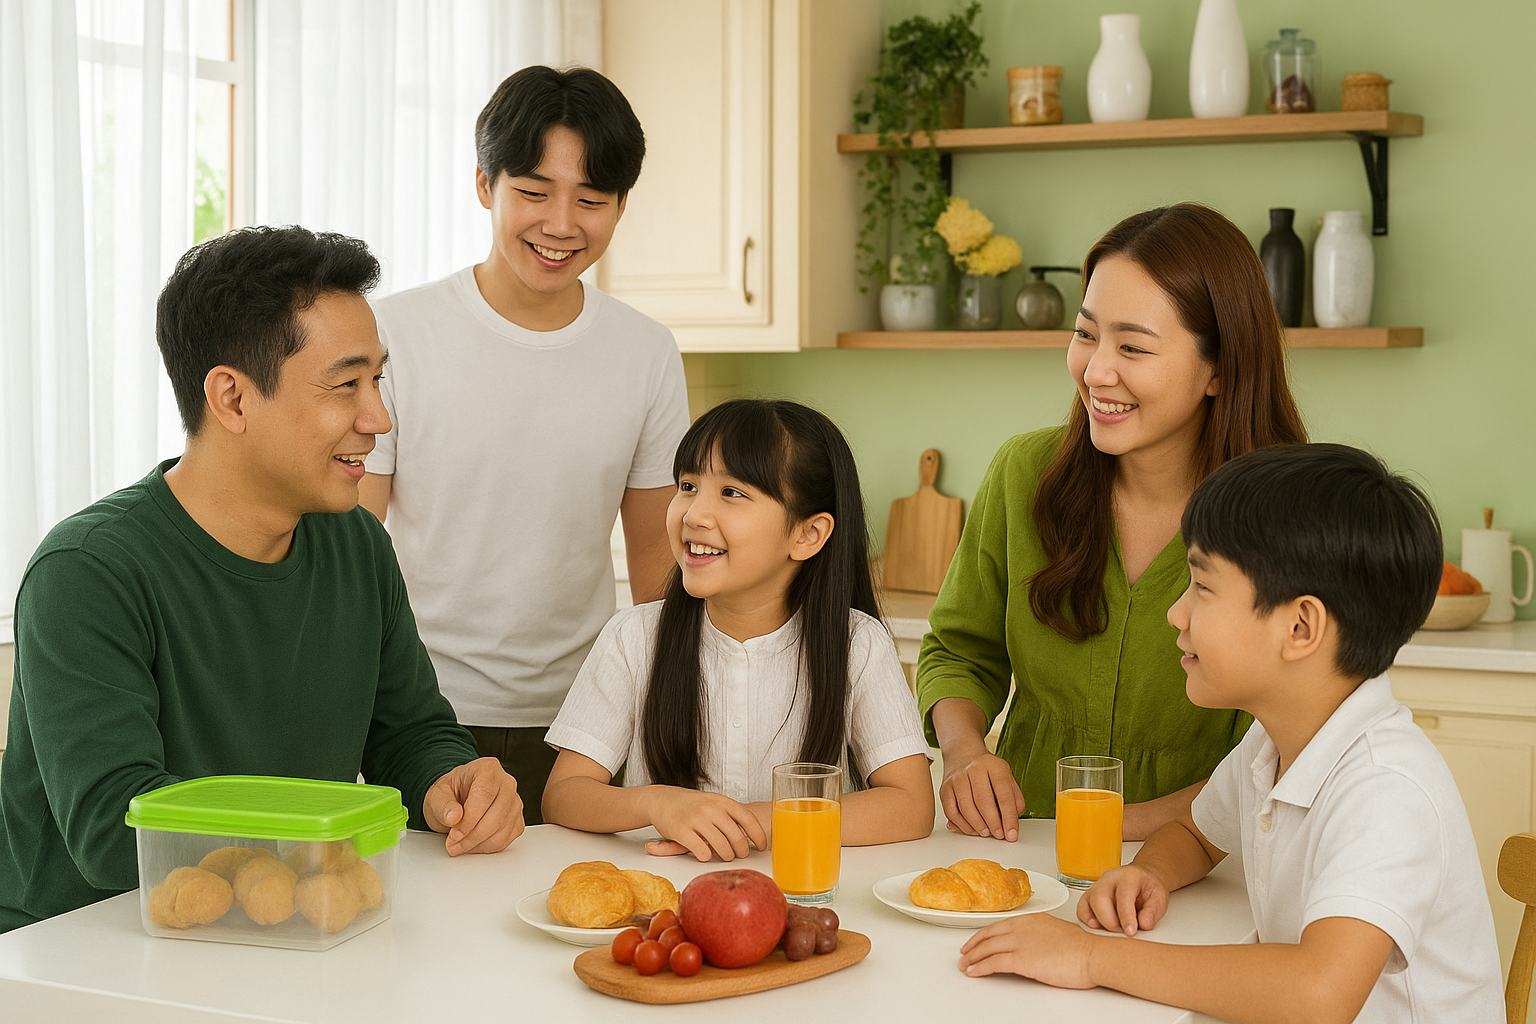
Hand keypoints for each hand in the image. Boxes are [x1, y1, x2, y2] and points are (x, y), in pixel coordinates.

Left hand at [422, 757, 524, 855]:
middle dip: (472, 836)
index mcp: (488, 769)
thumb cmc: (450, 792)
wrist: (458, 798)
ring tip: (459, 845)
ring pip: (502, 831)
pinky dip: (486, 847)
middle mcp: (506, 784)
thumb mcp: (437, 795)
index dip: (470, 819)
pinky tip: (472, 843)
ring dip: (477, 844)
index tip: (454, 835)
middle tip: (452, 844)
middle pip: (496, 816)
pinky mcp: (517, 820)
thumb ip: (443, 805)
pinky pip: (506, 840)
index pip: (485, 795)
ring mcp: (514, 802)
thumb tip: (453, 817)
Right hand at [643, 788, 766, 861]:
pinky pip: (702, 851)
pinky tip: (706, 854)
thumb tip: (755, 831)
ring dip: (727, 855)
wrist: (662, 799)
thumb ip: (731, 813)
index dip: (758, 835)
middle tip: (741, 855)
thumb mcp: (714, 801)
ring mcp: (696, 820)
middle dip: (742, 850)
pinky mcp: (682, 832)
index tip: (763, 846)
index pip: (748, 819)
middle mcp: (711, 809)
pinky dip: (707, 856)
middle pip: (737, 836)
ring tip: (726, 856)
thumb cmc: (691, 803)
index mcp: (722, 801)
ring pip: (721, 846)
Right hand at [939, 749, 1025, 839]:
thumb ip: (1015, 798)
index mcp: (994, 766)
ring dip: (978, 826)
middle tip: (999, 835)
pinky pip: (951, 812)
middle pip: (983, 802)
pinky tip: (972, 828)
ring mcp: (957, 778)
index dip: (1009, 818)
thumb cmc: (988, 772)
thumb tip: (1012, 820)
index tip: (1012, 834)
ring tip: (986, 832)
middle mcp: (974, 769)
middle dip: (993, 824)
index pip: (1004, 795)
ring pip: (966, 808)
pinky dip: (962, 825)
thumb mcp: (1007, 778)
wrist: (963, 756)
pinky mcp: (945, 788)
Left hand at [958, 913, 1094, 988]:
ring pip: (987, 949)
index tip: (976, 941)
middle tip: (964, 954)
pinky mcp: (1021, 960)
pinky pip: (993, 963)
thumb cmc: (1083, 947)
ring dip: (972, 958)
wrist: (1092, 955)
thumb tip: (1036, 945)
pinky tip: (973, 972)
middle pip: (989, 936)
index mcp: (1031, 919)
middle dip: (973, 946)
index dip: (984, 934)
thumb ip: (1041, 935)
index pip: (999, 925)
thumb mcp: (1057, 932)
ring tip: (964, 965)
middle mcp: (1022, 927)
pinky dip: (980, 968)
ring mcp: (1020, 942)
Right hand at [1077, 864, 1168, 936]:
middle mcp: (1108, 879)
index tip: (1130, 932)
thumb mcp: (1159, 897)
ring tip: (1114, 928)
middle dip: (1110, 921)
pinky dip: (1087, 920)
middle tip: (1123, 931)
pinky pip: (1081, 909)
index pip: (1123, 896)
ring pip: (1087, 904)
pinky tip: (1099, 926)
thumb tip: (1143, 923)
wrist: (1141, 879)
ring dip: (1099, 922)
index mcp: (1128, 876)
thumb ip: (1153, 911)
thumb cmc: (1148, 887)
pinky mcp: (1089, 896)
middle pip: (1099, 898)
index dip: (1126, 917)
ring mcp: (1096, 886)